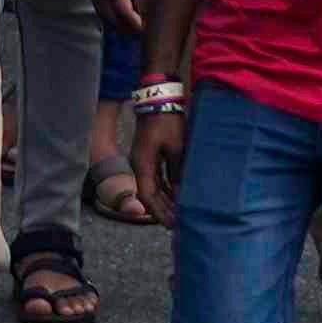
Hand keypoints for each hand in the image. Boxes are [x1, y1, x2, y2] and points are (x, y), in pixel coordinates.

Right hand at [111, 93, 185, 225]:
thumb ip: (178, 172)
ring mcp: (144, 159)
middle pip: (149, 194)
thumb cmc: (167, 122)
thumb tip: (181, 194)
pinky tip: (176, 195)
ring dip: (165, 200)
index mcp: (142, 164)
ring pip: (153, 186)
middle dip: (163, 210)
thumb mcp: (176, 148)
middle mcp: (140, 164)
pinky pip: (157, 177)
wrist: (160, 98)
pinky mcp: (150, 154)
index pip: (147, 195)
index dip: (158, 212)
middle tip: (177, 224)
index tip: (170, 224)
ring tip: (178, 213)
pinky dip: (166, 188)